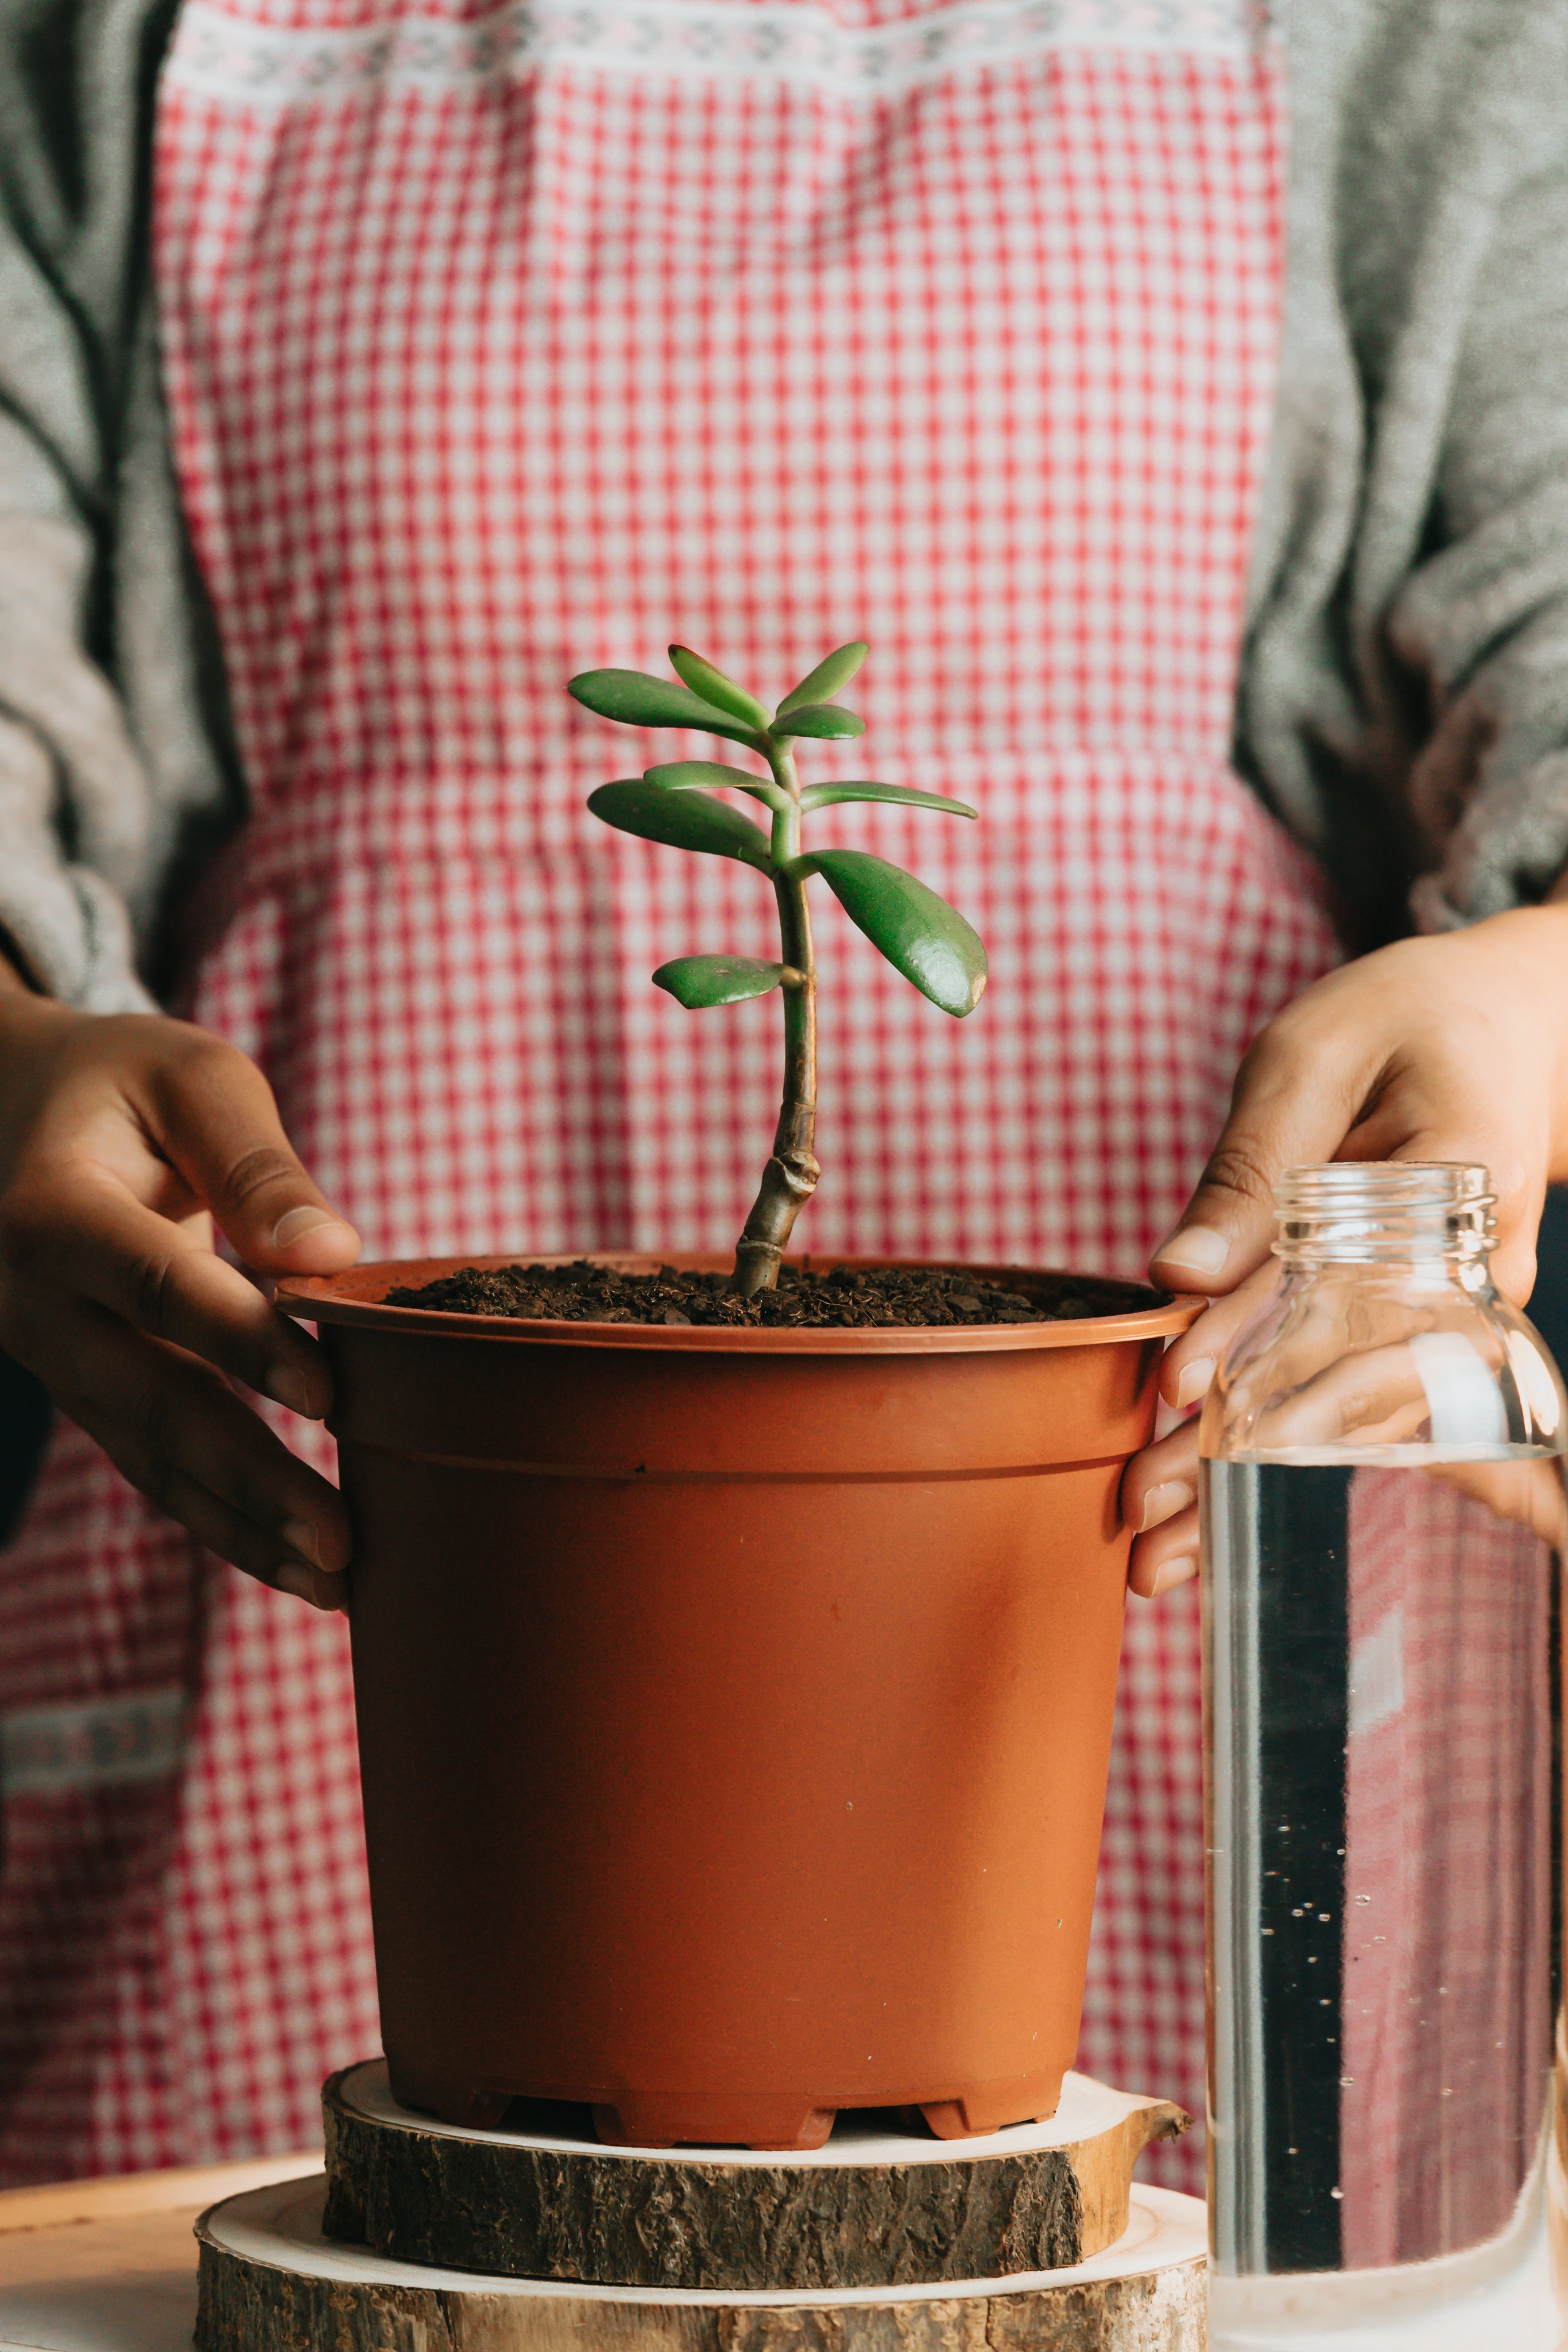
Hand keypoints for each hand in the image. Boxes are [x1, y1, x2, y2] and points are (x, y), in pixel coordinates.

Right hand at [0, 979, 360, 1605]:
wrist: (10, 1105)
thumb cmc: (123, 1082)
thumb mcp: (191, 1079)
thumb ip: (258, 1165)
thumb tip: (335, 1252)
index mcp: (54, 1213)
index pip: (156, 1286)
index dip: (242, 1340)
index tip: (329, 1394)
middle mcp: (35, 1302)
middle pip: (150, 1401)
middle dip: (250, 1479)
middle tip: (343, 1540)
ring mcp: (51, 1357)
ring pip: (147, 1456)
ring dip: (243, 1526)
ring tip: (339, 1582)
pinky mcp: (83, 1386)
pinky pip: (148, 1462)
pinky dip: (221, 1518)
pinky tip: (296, 1565)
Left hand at [1121, 903, 1567, 1598]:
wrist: (1508, 1029)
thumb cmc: (1401, 1025)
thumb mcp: (1314, 1053)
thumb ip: (1250, 1163)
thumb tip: (1176, 1275)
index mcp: (1463, 1174)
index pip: (1344, 1276)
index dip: (1255, 1335)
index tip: (1176, 1386)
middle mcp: (1477, 1269)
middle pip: (1347, 1371)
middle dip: (1240, 1447)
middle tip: (1138, 1514)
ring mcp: (1466, 1314)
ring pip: (1350, 1410)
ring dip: (1251, 1479)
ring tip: (1156, 1558)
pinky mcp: (1433, 1331)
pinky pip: (1358, 1399)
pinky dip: (1284, 1456)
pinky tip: (1214, 1524)